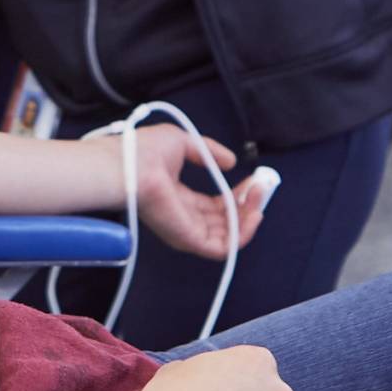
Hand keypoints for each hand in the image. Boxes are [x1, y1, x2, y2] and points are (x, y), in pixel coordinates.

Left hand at [127, 126, 270, 260]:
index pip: (215, 206)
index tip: (254, 179)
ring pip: (229, 236)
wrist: (129, 164)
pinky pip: (224, 247)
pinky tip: (254, 212)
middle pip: (225, 222)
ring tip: (259, 196)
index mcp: (179, 199)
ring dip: (250, 218)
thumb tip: (231, 161)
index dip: (237, 194)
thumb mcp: (184, 143)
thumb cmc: (145, 151)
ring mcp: (186, 231)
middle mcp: (184, 218)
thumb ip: (209, 152)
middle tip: (262, 187)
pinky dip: (243, 233)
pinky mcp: (189, 239)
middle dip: (248, 206)